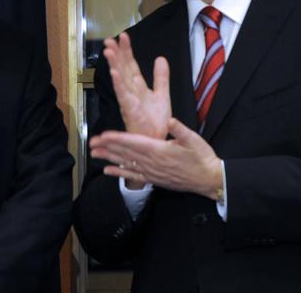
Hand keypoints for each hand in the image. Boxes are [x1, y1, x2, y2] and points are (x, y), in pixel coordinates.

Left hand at [90, 118, 222, 199]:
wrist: (208, 179)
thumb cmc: (202, 158)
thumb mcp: (194, 140)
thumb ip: (180, 130)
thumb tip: (169, 119)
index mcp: (159, 150)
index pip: (133, 142)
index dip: (117, 138)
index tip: (104, 135)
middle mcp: (152, 162)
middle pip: (125, 153)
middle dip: (107, 147)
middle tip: (92, 142)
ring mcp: (151, 172)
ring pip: (126, 163)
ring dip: (109, 158)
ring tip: (94, 153)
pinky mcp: (153, 179)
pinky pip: (133, 176)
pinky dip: (119, 173)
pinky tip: (107, 171)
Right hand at [103, 33, 170, 139]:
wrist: (156, 141)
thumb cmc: (155, 122)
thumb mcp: (162, 94)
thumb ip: (161, 77)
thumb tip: (160, 58)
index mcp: (138, 86)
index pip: (131, 64)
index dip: (127, 51)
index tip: (123, 36)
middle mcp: (130, 91)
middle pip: (122, 68)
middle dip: (116, 53)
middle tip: (109, 39)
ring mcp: (128, 100)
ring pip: (120, 78)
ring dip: (114, 64)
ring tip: (108, 51)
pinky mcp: (130, 110)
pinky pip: (123, 95)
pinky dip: (118, 84)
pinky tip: (115, 73)